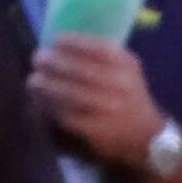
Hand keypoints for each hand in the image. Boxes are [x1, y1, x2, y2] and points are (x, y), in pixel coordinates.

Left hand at [27, 36, 171, 169]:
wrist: (147, 140)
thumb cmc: (128, 99)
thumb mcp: (125, 71)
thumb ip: (97, 56)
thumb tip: (56, 45)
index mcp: (126, 66)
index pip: (94, 47)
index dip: (69, 42)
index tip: (56, 42)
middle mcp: (120, 85)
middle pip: (73, 68)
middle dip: (49, 62)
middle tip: (37, 61)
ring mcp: (108, 109)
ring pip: (63, 91)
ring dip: (43, 85)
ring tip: (34, 82)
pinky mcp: (94, 130)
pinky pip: (62, 114)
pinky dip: (47, 107)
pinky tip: (41, 102)